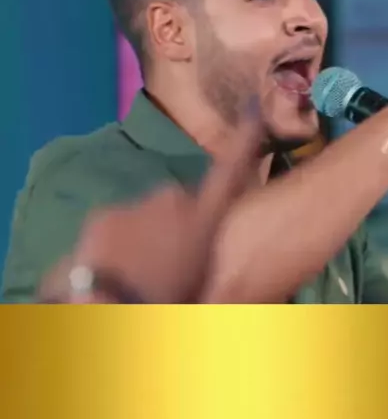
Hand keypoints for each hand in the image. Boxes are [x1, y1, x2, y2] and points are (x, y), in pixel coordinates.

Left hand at [38, 104, 262, 303]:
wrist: (112, 310)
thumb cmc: (170, 303)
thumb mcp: (206, 287)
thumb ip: (214, 261)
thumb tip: (222, 264)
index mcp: (204, 217)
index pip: (231, 169)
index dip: (245, 137)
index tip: (253, 108)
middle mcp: (172, 199)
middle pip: (181, 204)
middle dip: (180, 224)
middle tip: (175, 263)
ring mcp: (135, 205)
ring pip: (148, 217)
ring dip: (148, 237)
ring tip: (143, 277)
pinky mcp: (103, 216)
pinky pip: (117, 228)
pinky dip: (119, 244)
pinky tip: (117, 274)